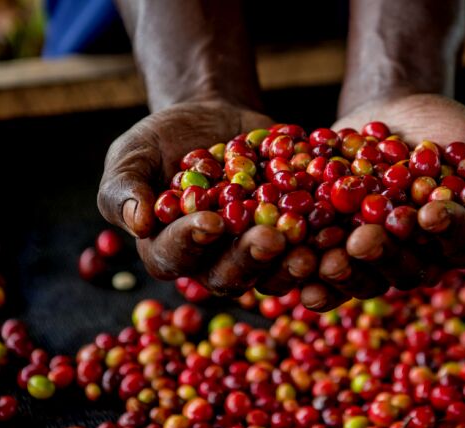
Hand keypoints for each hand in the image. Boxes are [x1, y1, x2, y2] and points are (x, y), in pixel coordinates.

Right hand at [98, 100, 316, 296]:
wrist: (213, 117)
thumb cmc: (162, 139)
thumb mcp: (133, 153)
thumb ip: (124, 187)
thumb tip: (137, 224)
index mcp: (167, 248)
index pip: (173, 255)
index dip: (191, 242)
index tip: (210, 221)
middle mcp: (212, 262)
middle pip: (228, 273)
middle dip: (250, 257)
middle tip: (271, 237)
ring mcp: (255, 253)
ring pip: (273, 272)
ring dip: (291, 264)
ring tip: (307, 247)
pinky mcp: (292, 238)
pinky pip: (309, 250)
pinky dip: (324, 245)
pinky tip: (341, 231)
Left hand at [299, 94, 464, 311]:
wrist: (393, 110)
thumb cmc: (449, 128)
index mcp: (461, 239)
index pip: (461, 243)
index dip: (447, 230)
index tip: (430, 211)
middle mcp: (421, 258)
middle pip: (408, 269)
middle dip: (386, 254)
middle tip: (364, 237)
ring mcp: (377, 258)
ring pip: (365, 277)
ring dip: (345, 273)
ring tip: (327, 260)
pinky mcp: (337, 249)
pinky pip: (326, 273)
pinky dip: (312, 278)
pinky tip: (297, 276)